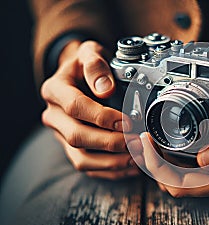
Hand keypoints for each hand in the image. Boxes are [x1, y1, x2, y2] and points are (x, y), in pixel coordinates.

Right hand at [41, 40, 142, 179]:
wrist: (80, 76)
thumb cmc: (87, 65)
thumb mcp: (90, 53)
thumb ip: (96, 65)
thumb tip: (105, 88)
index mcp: (55, 90)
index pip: (75, 107)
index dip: (102, 116)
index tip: (127, 120)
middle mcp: (54, 115)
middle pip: (77, 136)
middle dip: (110, 142)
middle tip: (136, 141)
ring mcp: (61, 135)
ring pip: (81, 158)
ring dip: (111, 162)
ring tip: (137, 156)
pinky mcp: (71, 149)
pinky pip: (87, 167)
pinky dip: (110, 170)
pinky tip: (131, 165)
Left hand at [139, 103, 208, 198]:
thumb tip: (205, 158)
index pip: (181, 184)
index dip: (156, 165)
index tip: (146, 139)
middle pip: (176, 184)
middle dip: (153, 163)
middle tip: (142, 137)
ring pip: (184, 178)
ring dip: (164, 161)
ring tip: (153, 138)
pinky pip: (195, 170)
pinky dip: (179, 158)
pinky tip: (178, 141)